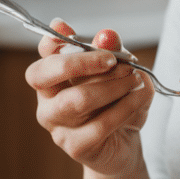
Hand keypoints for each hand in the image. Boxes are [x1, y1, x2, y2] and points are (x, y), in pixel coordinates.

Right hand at [26, 19, 152, 178]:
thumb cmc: (116, 104)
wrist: (123, 146)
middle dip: (82, 62)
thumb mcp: (119, 73)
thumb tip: (107, 36)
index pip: (41, 56)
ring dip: (113, 85)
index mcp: (52, 79)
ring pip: (78, 99)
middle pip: (45, 75)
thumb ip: (111, 52)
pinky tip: (138, 99)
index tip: (68, 31)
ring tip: (136, 79)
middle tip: (114, 59)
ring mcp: (57, 127)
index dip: (50, 42)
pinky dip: (125, 107)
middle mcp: (47, 102)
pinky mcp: (76, 147)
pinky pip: (100, 124)